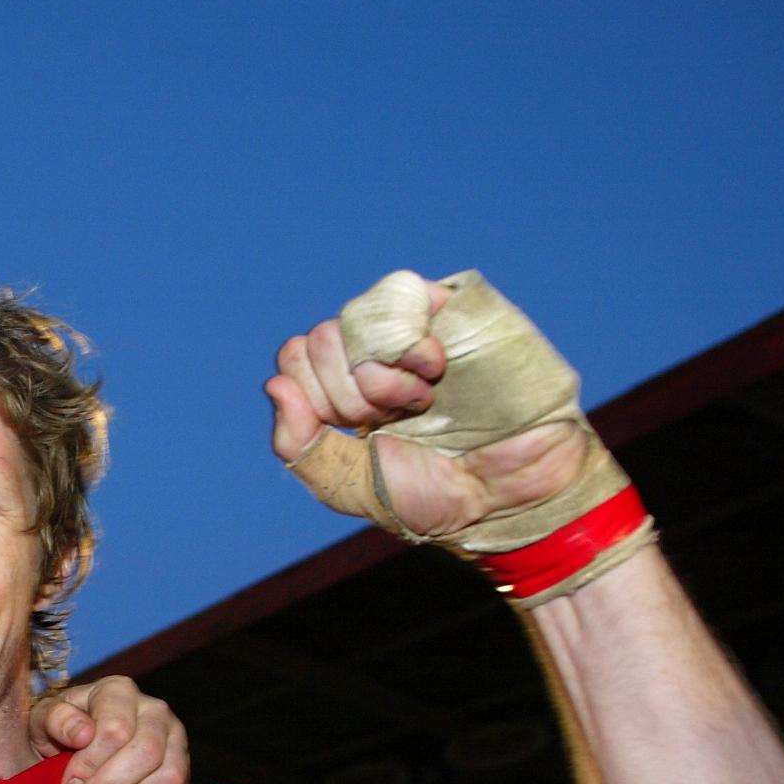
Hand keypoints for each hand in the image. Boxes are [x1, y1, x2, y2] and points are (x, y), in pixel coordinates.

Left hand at [26, 676, 189, 783]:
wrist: (70, 754)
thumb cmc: (57, 735)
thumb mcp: (42, 722)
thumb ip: (55, 720)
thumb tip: (84, 734)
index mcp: (117, 690)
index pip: (115, 729)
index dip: (90, 763)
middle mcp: (153, 708)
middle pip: (145, 751)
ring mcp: (173, 736)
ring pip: (167, 773)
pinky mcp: (181, 764)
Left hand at [267, 270, 591, 543]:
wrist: (510, 492)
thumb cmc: (435, 492)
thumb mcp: (349, 485)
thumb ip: (299, 445)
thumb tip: (273, 384)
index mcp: (341, 389)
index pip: (293, 358)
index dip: (313, 397)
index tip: (357, 431)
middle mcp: (371, 353)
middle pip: (318, 339)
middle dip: (350, 394)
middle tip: (396, 418)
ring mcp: (409, 328)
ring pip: (351, 317)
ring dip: (379, 371)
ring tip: (419, 400)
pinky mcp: (449, 310)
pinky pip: (397, 291)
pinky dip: (405, 338)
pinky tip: (432, 368)